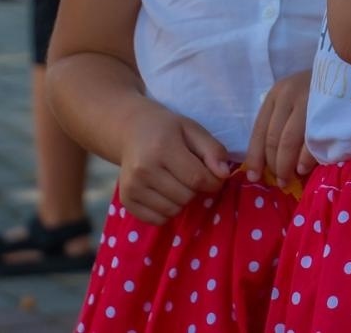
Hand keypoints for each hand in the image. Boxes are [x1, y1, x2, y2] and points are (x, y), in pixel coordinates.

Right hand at [117, 102, 231, 224]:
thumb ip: (213, 150)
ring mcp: (132, 187)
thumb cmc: (167, 130)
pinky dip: (167, 211)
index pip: (197, 178)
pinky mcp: (126, 201)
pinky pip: (157, 220)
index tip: (215, 176)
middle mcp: (143, 170)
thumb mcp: (193, 130)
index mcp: (162, 148)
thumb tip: (224, 174)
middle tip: (191, 175)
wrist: (132, 131)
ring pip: (173, 210)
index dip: (213, 182)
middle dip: (196, 189)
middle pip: (186, 197)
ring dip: (182, 200)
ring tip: (176, 182)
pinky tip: (165, 193)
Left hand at [242, 70, 314, 193]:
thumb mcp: (291, 99)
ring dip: (286, 165)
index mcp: (276, 94)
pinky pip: (311, 140)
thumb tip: (266, 162)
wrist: (347, 72)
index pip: (259, 130)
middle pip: (273, 138)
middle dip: (274, 165)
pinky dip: (305, 158)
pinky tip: (304, 169)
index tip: (254, 177)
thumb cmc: (315, 91)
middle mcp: (288, 95)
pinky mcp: (326, 109)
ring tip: (290, 178)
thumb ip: (279, 123)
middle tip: (280, 182)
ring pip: (288, 141)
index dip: (255, 157)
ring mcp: (308, 100)